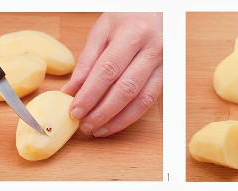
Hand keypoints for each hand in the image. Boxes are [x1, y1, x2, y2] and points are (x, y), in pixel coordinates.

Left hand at [62, 13, 162, 136]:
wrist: (156, 14)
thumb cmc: (126, 21)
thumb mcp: (102, 31)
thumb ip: (87, 61)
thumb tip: (71, 91)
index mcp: (133, 33)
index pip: (108, 70)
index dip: (90, 94)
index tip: (75, 110)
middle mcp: (152, 50)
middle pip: (125, 89)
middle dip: (102, 111)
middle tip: (84, 124)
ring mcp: (162, 66)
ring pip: (139, 101)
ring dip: (116, 120)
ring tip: (96, 130)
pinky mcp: (166, 79)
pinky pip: (147, 104)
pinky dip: (128, 118)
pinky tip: (112, 125)